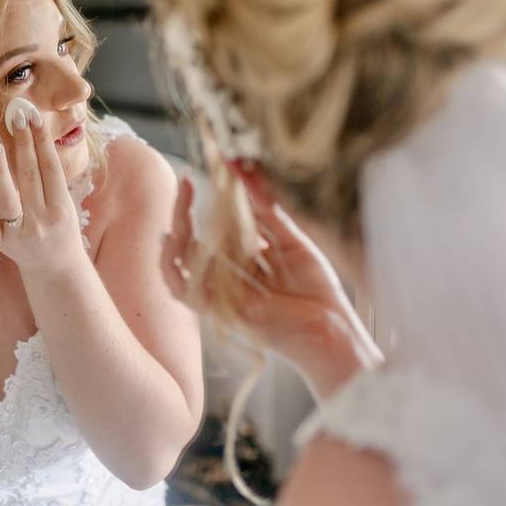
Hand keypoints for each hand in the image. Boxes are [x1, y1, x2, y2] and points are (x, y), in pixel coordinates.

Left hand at [0, 108, 85, 277]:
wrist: (58, 272)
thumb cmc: (62, 230)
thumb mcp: (66, 205)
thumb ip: (51, 179)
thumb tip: (34, 140)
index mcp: (62, 208)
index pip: (50, 168)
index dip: (42, 141)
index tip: (33, 116)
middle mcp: (41, 221)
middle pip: (30, 176)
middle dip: (23, 144)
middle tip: (15, 117)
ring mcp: (20, 234)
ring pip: (7, 197)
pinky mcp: (3, 245)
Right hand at [161, 177, 379, 396]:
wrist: (334, 330)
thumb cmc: (318, 292)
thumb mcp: (293, 241)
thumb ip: (268, 212)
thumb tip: (246, 174)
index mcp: (244, 265)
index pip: (213, 232)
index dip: (205, 205)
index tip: (202, 178)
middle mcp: (228, 280)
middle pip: (191, 245)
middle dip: (183, 212)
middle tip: (185, 182)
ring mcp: (223, 296)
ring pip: (181, 266)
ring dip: (177, 231)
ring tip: (182, 202)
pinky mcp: (224, 311)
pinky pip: (186, 291)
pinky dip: (172, 266)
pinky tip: (171, 239)